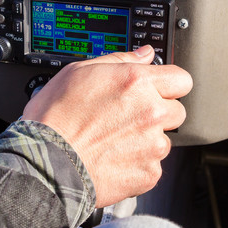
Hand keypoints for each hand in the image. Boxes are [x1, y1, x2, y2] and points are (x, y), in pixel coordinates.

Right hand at [23, 46, 191, 206]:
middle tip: (129, 119)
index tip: (159, 91)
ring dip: (147, 141)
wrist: (45, 163)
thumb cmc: (55, 119)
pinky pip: (153, 166)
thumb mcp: (78, 72)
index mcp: (136, 82)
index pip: (181, 79)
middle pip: (177, 111)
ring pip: (164, 141)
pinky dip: (138, 165)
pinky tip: (113, 159)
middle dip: (158, 114)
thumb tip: (144, 54)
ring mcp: (152, 145)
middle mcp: (150, 112)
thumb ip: (120, 60)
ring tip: (114, 142)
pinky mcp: (149, 173)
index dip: (169, 85)